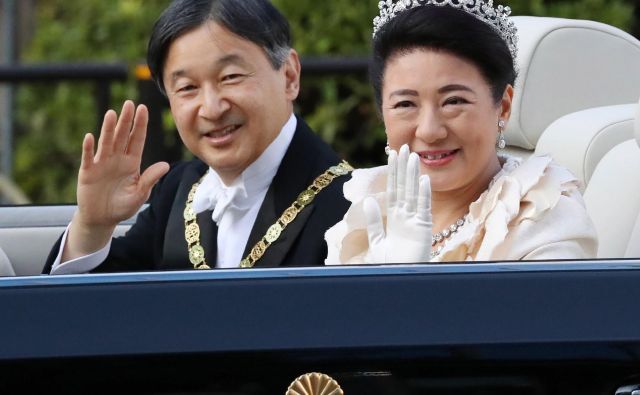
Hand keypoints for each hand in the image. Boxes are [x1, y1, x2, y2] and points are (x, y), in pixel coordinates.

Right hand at [64, 101, 169, 258]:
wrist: (102, 218)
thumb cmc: (123, 205)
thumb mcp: (140, 194)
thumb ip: (149, 179)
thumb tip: (165, 165)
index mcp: (132, 162)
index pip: (137, 140)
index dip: (140, 125)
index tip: (143, 108)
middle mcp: (117, 159)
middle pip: (122, 136)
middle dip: (126, 120)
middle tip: (129, 103)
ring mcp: (102, 163)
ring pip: (106, 142)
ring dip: (109, 129)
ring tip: (112, 113)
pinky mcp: (88, 172)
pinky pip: (89, 158)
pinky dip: (89, 148)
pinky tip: (90, 137)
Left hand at [363, 144, 431, 262]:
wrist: (399, 280)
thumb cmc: (389, 265)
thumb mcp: (377, 241)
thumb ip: (373, 221)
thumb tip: (368, 200)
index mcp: (395, 218)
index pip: (393, 190)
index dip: (393, 173)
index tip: (392, 155)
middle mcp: (406, 216)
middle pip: (404, 187)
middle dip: (403, 168)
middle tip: (403, 147)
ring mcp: (416, 221)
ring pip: (414, 193)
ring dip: (413, 175)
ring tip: (413, 157)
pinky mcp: (424, 228)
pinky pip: (423, 207)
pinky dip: (423, 193)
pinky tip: (423, 179)